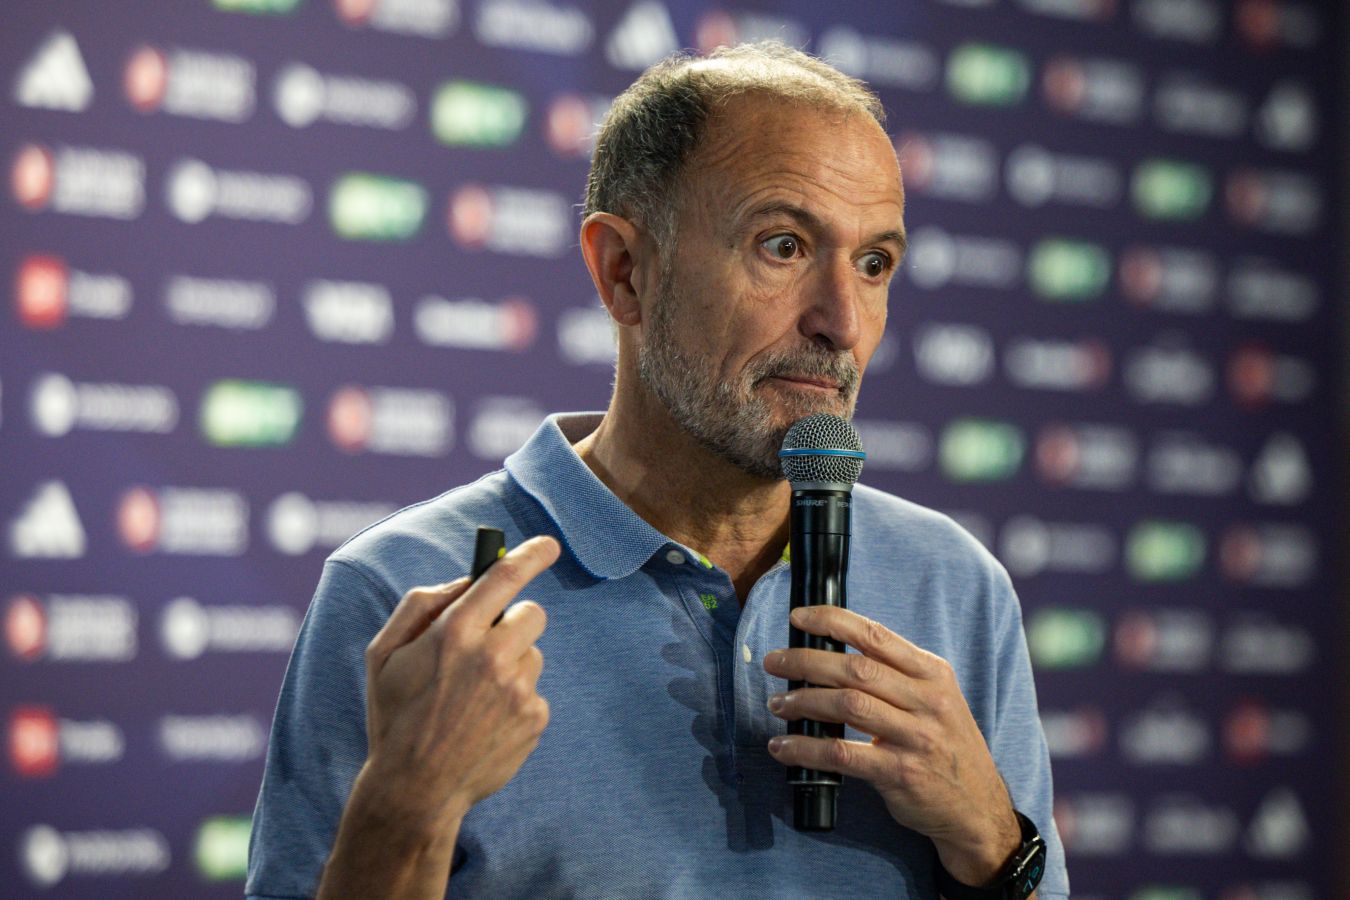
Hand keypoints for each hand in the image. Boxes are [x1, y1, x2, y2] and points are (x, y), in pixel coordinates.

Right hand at [362, 535, 560, 830]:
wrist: (415, 789)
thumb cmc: (395, 715)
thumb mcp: (384, 654)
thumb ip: (420, 606)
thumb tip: (463, 582)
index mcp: (455, 632)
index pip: (505, 577)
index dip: (531, 555)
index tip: (548, 544)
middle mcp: (493, 656)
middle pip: (532, 614)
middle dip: (513, 622)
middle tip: (486, 645)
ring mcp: (519, 690)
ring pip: (533, 654)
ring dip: (512, 665)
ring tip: (474, 698)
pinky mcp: (535, 719)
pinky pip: (535, 691)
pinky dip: (516, 701)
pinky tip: (485, 722)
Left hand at [763, 605, 1019, 884]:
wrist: (977, 807)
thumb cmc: (945, 746)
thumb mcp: (936, 700)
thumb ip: (895, 676)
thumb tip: (832, 654)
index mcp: (933, 674)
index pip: (876, 636)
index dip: (832, 621)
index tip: (798, 617)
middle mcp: (928, 701)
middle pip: (856, 669)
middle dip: (806, 661)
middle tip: (775, 663)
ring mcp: (916, 738)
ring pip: (847, 705)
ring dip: (803, 701)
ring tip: (778, 703)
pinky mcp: (900, 773)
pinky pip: (842, 754)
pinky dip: (806, 748)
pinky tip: (784, 748)